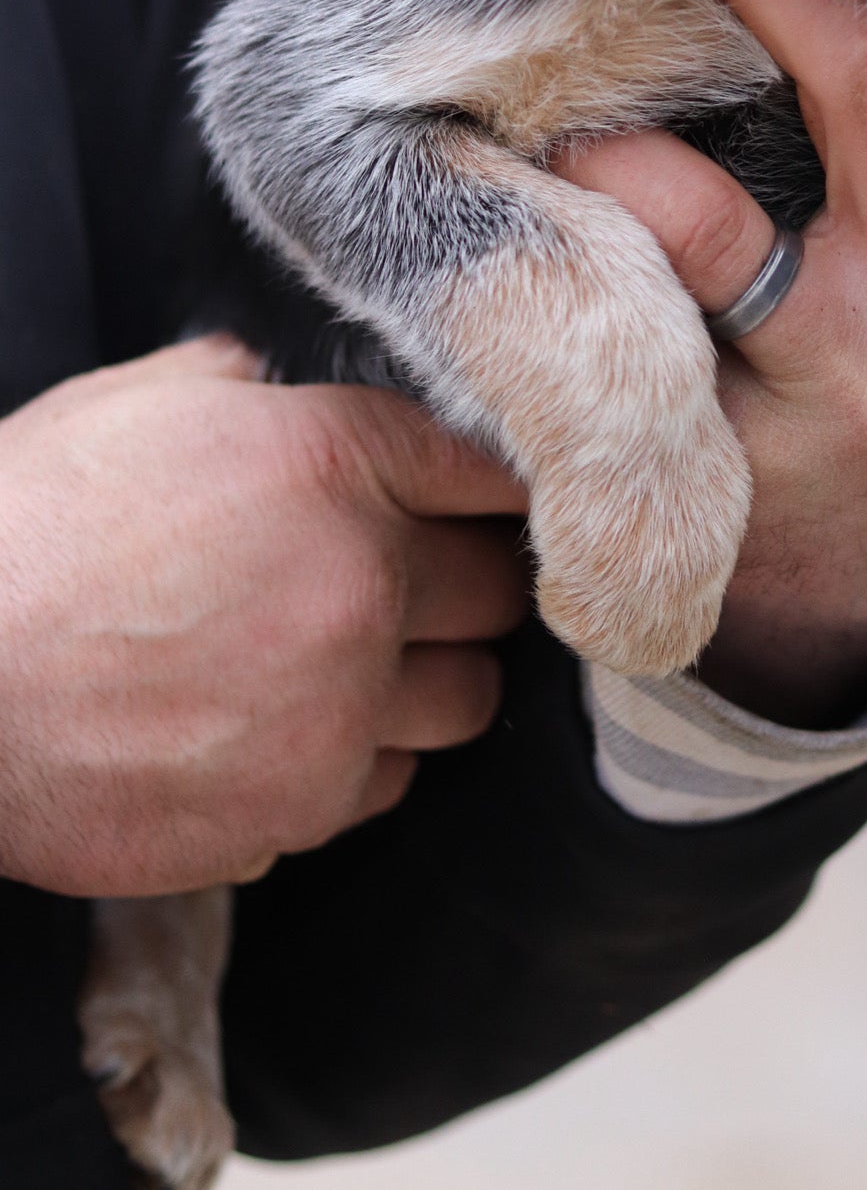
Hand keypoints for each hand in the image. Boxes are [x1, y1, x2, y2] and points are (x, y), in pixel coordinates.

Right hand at [0, 338, 526, 896]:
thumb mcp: (136, 404)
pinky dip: (359, 757)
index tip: (470, 500)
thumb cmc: (27, 530)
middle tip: (406, 579)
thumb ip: (241, 384)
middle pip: (497, 591)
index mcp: (335, 463)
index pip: (488, 470)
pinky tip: (292, 727)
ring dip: (427, 677)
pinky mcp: (300, 808)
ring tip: (355, 661)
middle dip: (461, 581)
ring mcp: (340, 709)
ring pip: (466, 699)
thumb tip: (273, 381)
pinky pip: (387, 781)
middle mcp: (364, 585)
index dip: (480, 483)